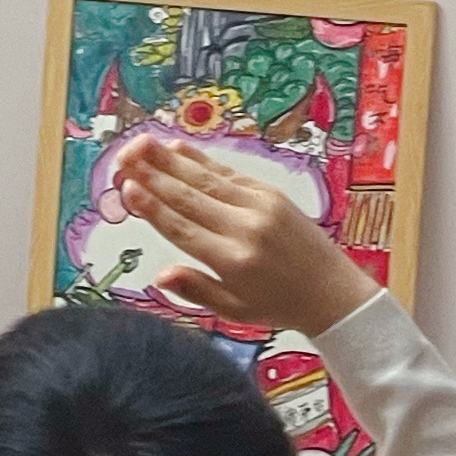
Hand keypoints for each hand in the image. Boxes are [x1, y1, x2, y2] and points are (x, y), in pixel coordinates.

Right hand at [113, 137, 375, 338]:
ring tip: (138, 144)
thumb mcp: (234, 311)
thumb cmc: (278, 306)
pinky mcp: (271, 194)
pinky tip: (176, 149)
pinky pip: (228, 174)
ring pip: (205, 179)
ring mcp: (260, 207)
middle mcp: (245, 229)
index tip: (127, 189)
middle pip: (188, 197)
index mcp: (233, 262)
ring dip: (168, 160)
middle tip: (122, 158)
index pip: (182, 230)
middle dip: (151, 175)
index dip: (151, 208)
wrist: (333, 291)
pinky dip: (200, 160)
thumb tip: (159, 275)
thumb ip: (195, 290)